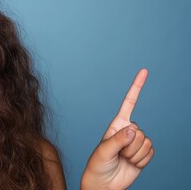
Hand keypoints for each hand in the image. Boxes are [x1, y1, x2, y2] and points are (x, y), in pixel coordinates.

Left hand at [81, 69, 153, 189]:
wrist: (104, 184)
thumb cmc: (98, 165)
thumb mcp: (103, 151)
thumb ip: (117, 140)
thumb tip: (133, 130)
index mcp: (117, 124)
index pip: (129, 103)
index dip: (137, 87)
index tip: (144, 71)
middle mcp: (128, 130)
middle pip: (139, 131)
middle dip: (129, 145)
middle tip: (118, 153)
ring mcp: (136, 142)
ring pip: (146, 142)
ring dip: (135, 154)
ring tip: (123, 159)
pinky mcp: (144, 154)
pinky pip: (150, 153)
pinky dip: (141, 161)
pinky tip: (131, 163)